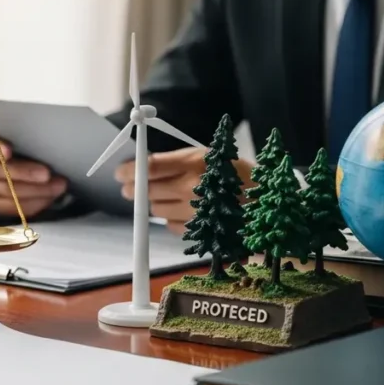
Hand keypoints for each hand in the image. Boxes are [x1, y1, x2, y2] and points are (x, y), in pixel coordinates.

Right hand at [0, 127, 67, 216]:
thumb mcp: (20, 133)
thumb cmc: (22, 142)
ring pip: (4, 192)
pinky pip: (10, 207)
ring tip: (56, 186)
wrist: (25, 160)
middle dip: (23, 173)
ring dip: (34, 191)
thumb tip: (43, 135)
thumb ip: (22, 133)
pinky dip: (32, 203)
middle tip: (47, 173)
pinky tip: (48, 198)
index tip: (9, 151)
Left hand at [115, 147, 254, 234]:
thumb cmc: (232, 172)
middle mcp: (192, 188)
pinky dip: (170, 218)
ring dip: (152, 204)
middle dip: (133, 190)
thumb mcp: (205, 155)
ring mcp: (195, 211)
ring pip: (155, 210)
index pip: (148, 168)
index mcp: (194, 162)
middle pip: (146, 192)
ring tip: (160, 196)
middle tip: (129, 187)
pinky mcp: (198, 229)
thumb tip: (139, 167)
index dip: (128, 171)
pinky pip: (170, 225)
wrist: (264, 199)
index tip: (119, 173)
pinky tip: (181, 210)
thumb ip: (173, 161)